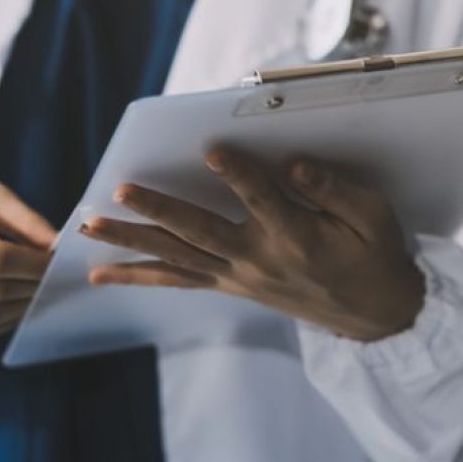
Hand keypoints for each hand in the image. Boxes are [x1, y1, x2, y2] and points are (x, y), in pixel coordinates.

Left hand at [80, 149, 424, 341]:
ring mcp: (241, 278)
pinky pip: (180, 281)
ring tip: (89, 230)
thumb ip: (334, 191)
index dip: (239, 174)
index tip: (213, 148)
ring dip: (133, 243)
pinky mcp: (232, 287)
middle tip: (118, 191)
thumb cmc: (374, 255)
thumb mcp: (372, 217)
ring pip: (178, 258)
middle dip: (158, 210)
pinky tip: (106, 274)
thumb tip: (294, 165)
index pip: (262, 200)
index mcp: (298, 238)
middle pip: (200, 233)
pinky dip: (141, 276)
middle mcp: (260, 261)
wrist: (372, 313)